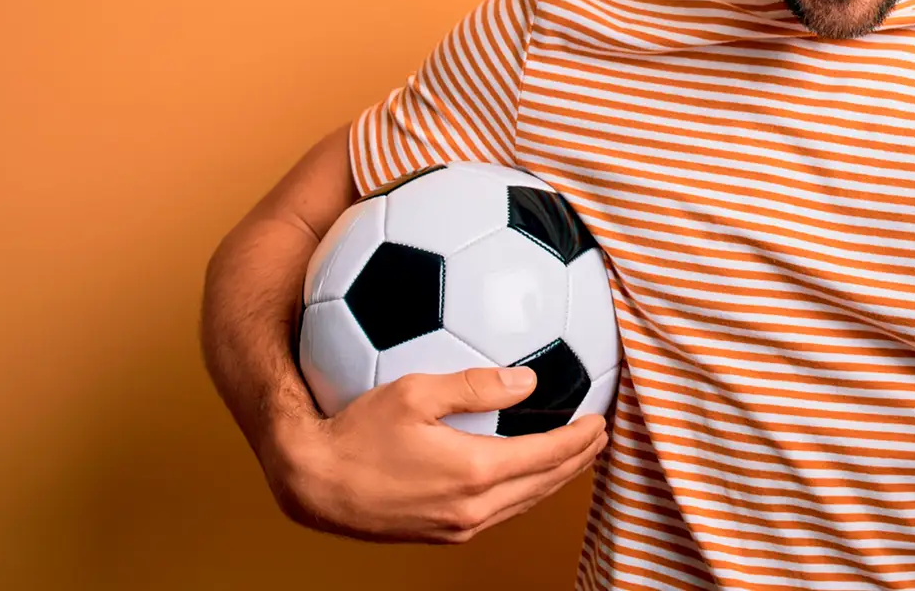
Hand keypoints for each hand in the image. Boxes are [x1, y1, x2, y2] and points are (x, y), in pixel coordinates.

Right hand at [263, 366, 607, 544]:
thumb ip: (475, 385)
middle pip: (545, 484)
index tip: (602, 419)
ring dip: (554, 478)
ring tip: (573, 455)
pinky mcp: (442, 534)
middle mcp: (473, 508)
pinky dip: (524, 490)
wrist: (312, 484)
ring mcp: (458, 527)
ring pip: (525, 503)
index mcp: (475, 472)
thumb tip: (528, 380)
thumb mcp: (414, 392)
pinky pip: (499, 512)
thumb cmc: (355, 431)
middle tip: (599, 435)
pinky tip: (522, 472)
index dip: (581, 438)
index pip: (549, 455)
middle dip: (578, 460)